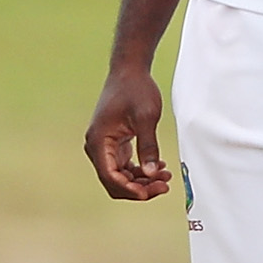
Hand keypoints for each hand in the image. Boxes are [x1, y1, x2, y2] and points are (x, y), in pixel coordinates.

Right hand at [85, 60, 173, 201]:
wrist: (129, 71)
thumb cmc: (136, 89)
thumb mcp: (146, 117)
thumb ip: (148, 146)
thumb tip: (151, 174)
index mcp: (99, 141)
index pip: (110, 176)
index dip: (130, 189)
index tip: (151, 192)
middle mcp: (97, 147)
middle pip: (114, 181)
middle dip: (139, 188)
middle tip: (164, 186)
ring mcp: (104, 147)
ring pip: (120, 176)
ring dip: (142, 181)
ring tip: (166, 177)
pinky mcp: (114, 144)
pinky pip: (125, 167)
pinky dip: (141, 171)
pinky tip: (159, 167)